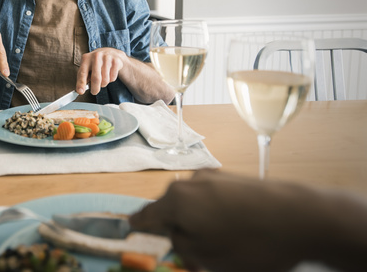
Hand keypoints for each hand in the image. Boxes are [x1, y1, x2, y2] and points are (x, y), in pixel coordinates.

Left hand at [76, 47, 125, 94]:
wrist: (110, 53)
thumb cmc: (95, 63)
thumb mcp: (87, 67)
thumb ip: (83, 78)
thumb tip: (81, 90)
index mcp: (86, 58)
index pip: (82, 73)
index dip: (81, 83)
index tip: (80, 92)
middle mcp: (96, 56)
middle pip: (96, 78)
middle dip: (95, 88)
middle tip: (94, 91)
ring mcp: (107, 58)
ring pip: (105, 80)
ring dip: (103, 83)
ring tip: (102, 78)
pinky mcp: (116, 61)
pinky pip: (113, 78)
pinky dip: (110, 80)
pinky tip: (109, 73)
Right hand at [129, 170, 323, 271]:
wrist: (302, 217)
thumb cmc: (248, 242)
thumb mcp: (205, 257)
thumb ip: (181, 245)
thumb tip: (175, 235)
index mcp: (176, 200)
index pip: (146, 215)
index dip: (139, 226)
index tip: (132, 229)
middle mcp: (190, 182)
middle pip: (172, 209)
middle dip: (177, 231)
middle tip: (192, 256)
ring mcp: (215, 178)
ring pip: (195, 205)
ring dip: (199, 225)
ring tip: (219, 249)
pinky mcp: (236, 180)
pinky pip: (215, 200)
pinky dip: (217, 216)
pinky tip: (236, 232)